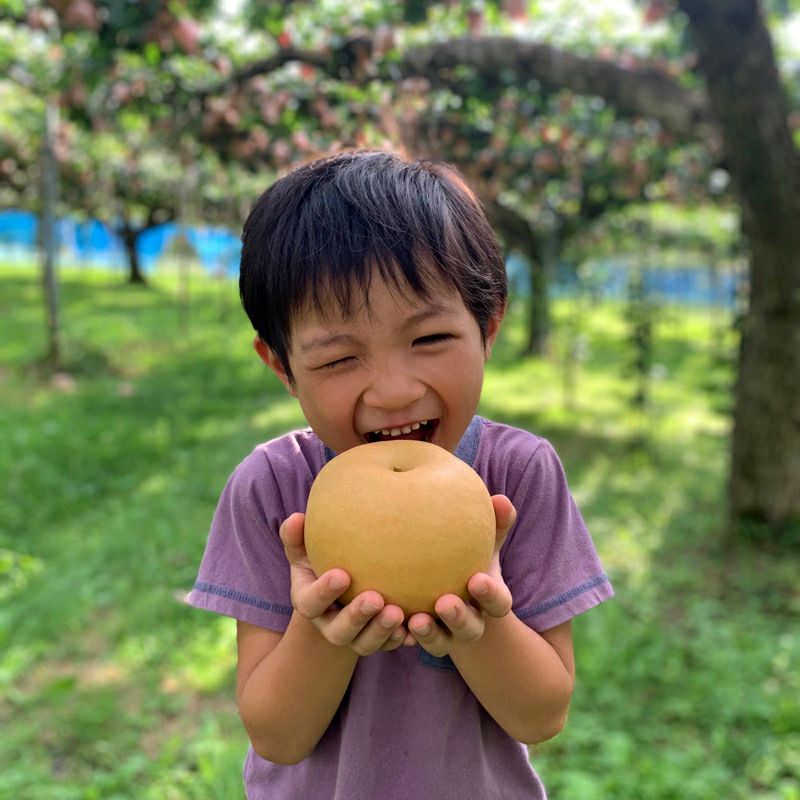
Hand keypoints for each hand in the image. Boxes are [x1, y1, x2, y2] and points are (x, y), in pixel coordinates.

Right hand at [280, 512, 410, 654]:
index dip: (324, 592)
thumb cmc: (322, 559)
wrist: (341, 587)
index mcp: (309, 602)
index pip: (311, 603)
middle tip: (375, 598)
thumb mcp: (305, 549)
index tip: (342, 574)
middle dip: (357, 617)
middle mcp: (329, 625)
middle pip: (339, 631)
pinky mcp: (377, 640)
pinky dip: (399, 639)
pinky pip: (388, 645)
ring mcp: (354, 636)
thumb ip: (296, 537)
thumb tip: (295, 518)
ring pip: (364, 643)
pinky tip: (412, 629)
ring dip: (381, 631)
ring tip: (397, 613)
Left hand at [408, 495, 515, 656]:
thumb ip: (494, 521)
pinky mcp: (418, 638)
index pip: (499, 603)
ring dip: (429, 634)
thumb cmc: (466, 551)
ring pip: (440, 643)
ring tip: (415, 619)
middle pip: (471, 629)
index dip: (491, 595)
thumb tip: (501, 500)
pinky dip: (402, 638)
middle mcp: (471, 623)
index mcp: (491, 599)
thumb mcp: (481, 537)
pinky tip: (390, 624)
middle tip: (444, 602)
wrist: (444, 579)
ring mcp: (445, 634)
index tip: (476, 579)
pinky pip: (410, 643)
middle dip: (459, 618)